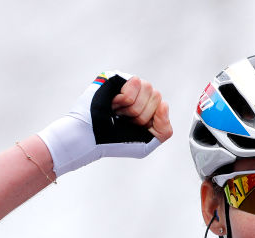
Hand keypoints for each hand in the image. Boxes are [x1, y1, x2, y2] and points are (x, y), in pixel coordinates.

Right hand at [37, 71, 171, 176]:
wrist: (91, 138)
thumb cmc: (115, 142)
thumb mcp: (147, 144)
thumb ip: (164, 129)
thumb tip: (164, 103)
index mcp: (147, 109)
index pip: (161, 106)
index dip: (148, 120)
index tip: (133, 128)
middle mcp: (138, 94)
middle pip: (156, 96)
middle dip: (140, 115)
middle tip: (123, 120)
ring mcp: (127, 84)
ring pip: (148, 88)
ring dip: (132, 108)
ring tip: (117, 112)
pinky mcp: (117, 77)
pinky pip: (136, 82)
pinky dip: (126, 99)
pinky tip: (113, 104)